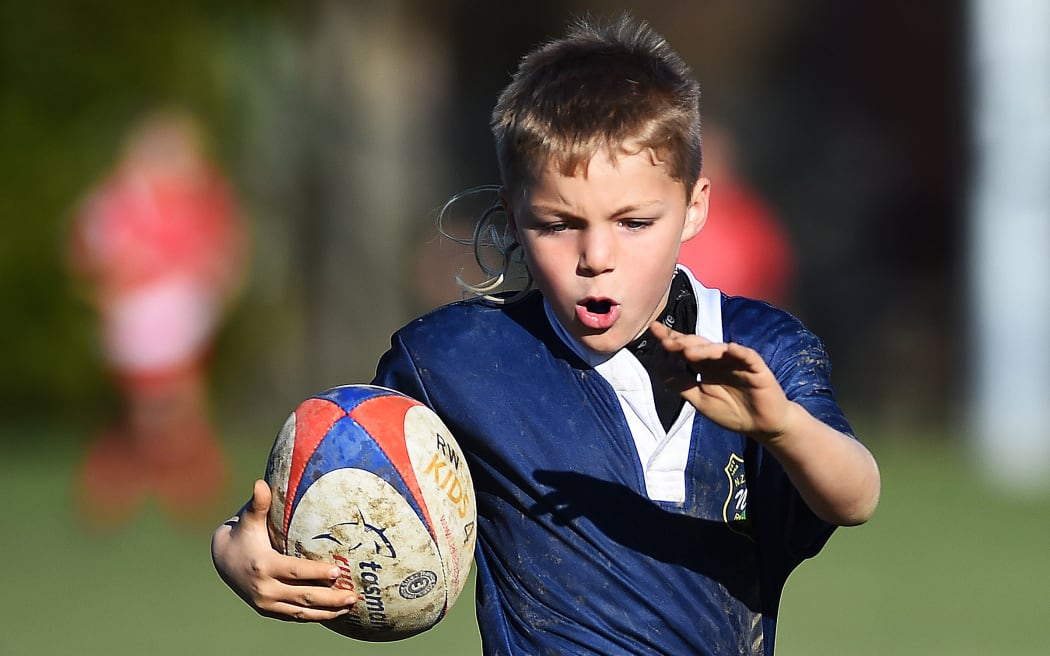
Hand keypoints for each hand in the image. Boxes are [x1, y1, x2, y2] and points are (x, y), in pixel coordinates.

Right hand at [211, 480, 356, 620]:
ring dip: (326, 612)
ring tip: (349, 607)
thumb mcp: (248, 519)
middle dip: (330, 598)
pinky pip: (294, 616)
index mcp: (264, 566)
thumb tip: (260, 483)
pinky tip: (332, 614)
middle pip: (303, 596)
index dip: (316, 572)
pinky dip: (313, 617)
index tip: (338, 571)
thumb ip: (258, 504)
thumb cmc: (242, 534)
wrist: (221, 560)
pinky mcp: (267, 611)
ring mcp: (265, 603)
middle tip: (353, 596)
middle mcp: (264, 589)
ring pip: (301, 611)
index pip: (295, 571)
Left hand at [648, 321, 794, 441]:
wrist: (762, 426)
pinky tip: (729, 349)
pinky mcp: (757, 369)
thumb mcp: (700, 401)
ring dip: (704, 349)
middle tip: (666, 341)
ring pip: (720, 349)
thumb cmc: (733, 412)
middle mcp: (720, 360)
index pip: (685, 348)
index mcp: (705, 366)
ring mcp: (738, 362)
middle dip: (683, 341)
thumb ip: (681, 384)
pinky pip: (748, 357)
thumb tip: (657, 367)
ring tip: (688, 352)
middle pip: (699, 344)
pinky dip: (739, 352)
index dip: (670, 338)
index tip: (654, 329)